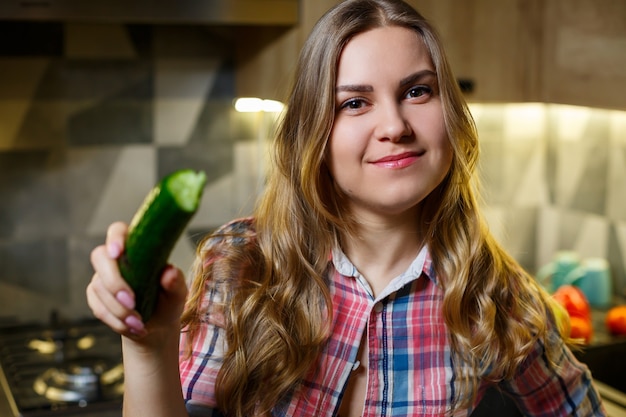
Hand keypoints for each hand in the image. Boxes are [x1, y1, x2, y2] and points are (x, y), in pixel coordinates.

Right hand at [86, 222, 187, 344]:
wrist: (156, 326)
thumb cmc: (168, 300)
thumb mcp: (177, 293)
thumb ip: (175, 282)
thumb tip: (169, 272)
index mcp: (136, 248)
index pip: (118, 230)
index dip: (115, 237)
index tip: (118, 252)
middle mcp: (115, 259)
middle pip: (99, 257)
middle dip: (114, 282)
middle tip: (132, 302)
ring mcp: (101, 277)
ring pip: (99, 287)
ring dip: (119, 309)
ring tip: (140, 322)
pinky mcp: (95, 297)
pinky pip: (98, 308)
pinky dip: (115, 321)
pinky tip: (133, 328)